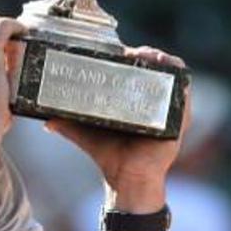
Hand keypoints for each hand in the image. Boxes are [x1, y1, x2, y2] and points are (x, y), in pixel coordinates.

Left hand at [46, 46, 190, 210]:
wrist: (124, 179)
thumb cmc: (108, 154)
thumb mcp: (85, 132)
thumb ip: (66, 124)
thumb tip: (45, 121)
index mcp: (134, 100)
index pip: (138, 69)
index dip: (134, 56)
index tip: (122, 51)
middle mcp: (153, 102)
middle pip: (156, 69)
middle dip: (149, 55)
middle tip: (135, 53)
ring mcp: (167, 110)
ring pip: (173, 78)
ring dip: (165, 62)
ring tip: (152, 56)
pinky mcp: (178, 121)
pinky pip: (185, 97)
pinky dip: (181, 83)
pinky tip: (171, 72)